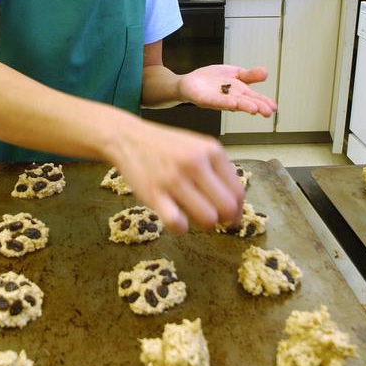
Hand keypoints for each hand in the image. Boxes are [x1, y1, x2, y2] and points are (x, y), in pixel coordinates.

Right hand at [110, 118, 244, 233]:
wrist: (128, 138)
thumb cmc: (165, 147)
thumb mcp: (197, 148)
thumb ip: (217, 171)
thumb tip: (235, 206)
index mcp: (211, 151)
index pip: (238, 192)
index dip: (237, 210)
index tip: (231, 217)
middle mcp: (195, 163)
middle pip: (227, 208)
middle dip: (224, 220)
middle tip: (214, 220)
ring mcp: (174, 179)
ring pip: (207, 219)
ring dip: (204, 225)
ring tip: (194, 217)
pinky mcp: (154, 194)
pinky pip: (178, 223)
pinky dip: (181, 227)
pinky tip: (176, 220)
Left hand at [177, 65, 276, 115]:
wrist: (190, 83)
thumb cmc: (212, 81)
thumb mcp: (234, 73)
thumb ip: (249, 75)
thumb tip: (266, 73)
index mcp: (239, 92)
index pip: (254, 98)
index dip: (264, 102)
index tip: (274, 108)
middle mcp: (230, 98)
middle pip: (246, 102)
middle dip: (257, 106)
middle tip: (267, 112)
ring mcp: (218, 100)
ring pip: (233, 104)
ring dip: (244, 106)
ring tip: (254, 109)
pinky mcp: (205, 100)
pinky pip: (216, 102)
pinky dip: (225, 103)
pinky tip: (233, 104)